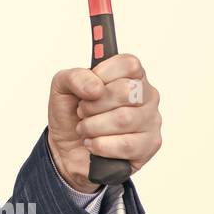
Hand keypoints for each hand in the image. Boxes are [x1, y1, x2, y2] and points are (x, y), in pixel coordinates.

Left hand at [47, 53, 161, 191]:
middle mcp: (145, 95)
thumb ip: (75, 77)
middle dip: (93, 105)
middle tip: (83, 111)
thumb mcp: (62, 87)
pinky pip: (127, 145)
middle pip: (126, 91)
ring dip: (94, 127)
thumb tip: (96, 87)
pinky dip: (101, 145)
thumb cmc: (71, 116)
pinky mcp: (150, 145)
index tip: (89, 88)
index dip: (103, 75)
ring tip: (86, 129)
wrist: (67, 149)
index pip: (129, 64)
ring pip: (124, 119)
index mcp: (129, 75)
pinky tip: (94, 144)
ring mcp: (151, 120)